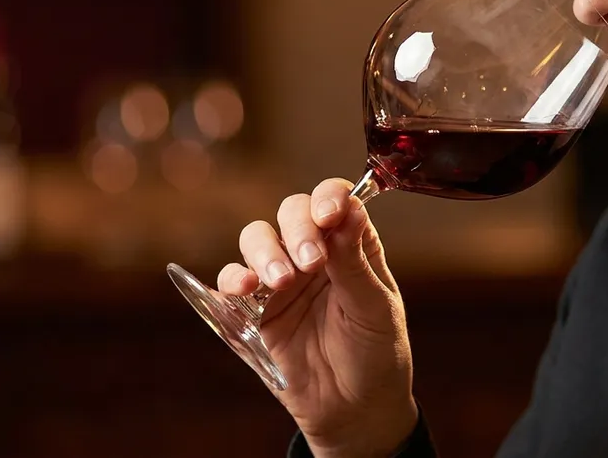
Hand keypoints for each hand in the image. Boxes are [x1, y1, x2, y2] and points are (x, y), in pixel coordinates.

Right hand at [217, 178, 417, 456]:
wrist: (353, 409)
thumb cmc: (376, 354)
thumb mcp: (375, 310)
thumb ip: (355, 264)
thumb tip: (347, 212)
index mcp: (351, 245)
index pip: (335, 201)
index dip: (328, 198)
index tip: (328, 216)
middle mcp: (315, 252)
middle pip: (292, 212)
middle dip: (297, 229)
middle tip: (309, 262)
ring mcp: (282, 278)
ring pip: (257, 238)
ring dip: (264, 251)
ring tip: (280, 281)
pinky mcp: (255, 308)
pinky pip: (232, 280)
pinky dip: (232, 277)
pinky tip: (244, 290)